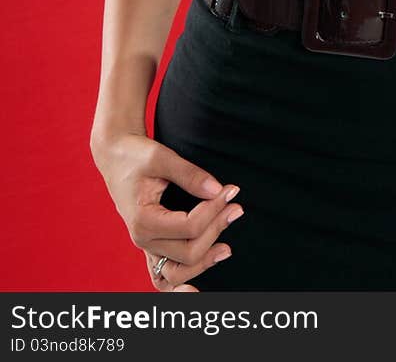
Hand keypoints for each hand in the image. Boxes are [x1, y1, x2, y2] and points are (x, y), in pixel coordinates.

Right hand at [91, 130, 242, 291]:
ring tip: (227, 248)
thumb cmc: (135, 155)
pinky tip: (197, 286)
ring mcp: (146, 245)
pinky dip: (180, 283)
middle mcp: (142, 239)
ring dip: (204, 262)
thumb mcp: (161, 157)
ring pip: (177, 272)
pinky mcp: (151, 244)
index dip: (214, 210)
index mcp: (142, 220)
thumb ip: (190, 174)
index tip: (230, 190)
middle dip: (216, 229)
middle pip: (189, 252)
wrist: (115, 156)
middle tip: (235, 205)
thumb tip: (218, 190)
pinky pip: (162, 276)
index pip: (189, 227)